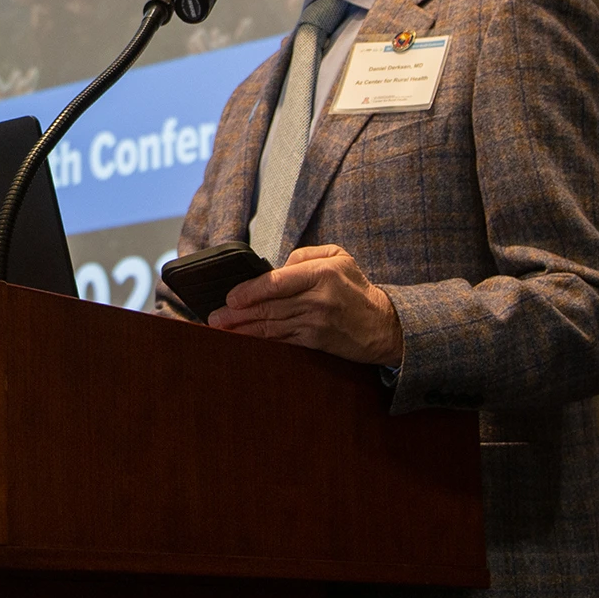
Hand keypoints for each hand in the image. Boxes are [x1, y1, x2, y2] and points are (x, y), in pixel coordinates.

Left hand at [205, 244, 403, 367]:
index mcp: (322, 274)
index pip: (277, 282)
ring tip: (220, 328)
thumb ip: (304, 255)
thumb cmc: (355, 288)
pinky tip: (242, 337)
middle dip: (237, 314)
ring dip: (242, 328)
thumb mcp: (338, 257)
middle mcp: (318, 299)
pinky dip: (259, 339)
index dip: (250, 291)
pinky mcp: (315, 341)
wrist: (384, 325)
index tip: (230, 297)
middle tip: (214, 317)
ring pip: (271, 325)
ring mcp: (316, 323)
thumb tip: (277, 267)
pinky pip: (281, 339)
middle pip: (269, 306)